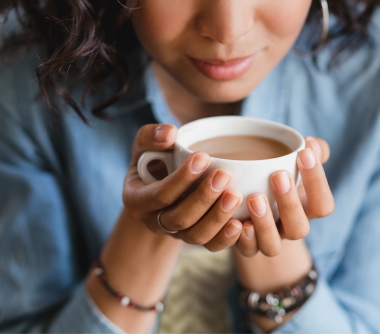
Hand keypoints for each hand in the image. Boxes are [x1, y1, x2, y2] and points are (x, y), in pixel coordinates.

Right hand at [122, 124, 243, 250]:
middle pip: (179, 218)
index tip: (203, 157)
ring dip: (217, 217)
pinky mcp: (195, 238)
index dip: (181, 178)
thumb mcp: (144, 145)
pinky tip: (241, 224)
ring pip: (195, 235)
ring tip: (235, 195)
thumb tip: (169, 134)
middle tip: (224, 176)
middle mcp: (154, 222)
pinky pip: (210, 246)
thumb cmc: (154, 160)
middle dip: (203, 198)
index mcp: (137, 200)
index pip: (160, 195)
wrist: (161, 184)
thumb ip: (151, 136)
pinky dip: (226, 238)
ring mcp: (176, 234)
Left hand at [235, 136, 333, 256]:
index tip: (304, 153)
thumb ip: (311, 151)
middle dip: (290, 203)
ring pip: (272, 245)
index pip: (323, 204)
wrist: (251, 198)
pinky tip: (238, 221)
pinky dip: (243, 239)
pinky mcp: (247, 246)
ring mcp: (269, 240)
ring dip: (264, 223)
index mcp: (308, 210)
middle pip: (299, 228)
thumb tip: (311, 142)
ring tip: (255, 198)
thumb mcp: (296, 162)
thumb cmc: (279, 174)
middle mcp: (291, 229)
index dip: (317, 181)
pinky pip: (247, 251)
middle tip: (278, 176)